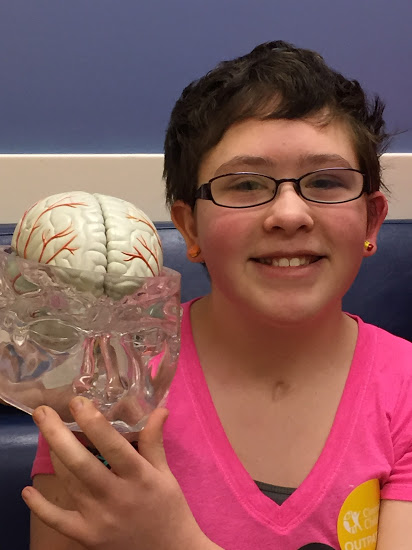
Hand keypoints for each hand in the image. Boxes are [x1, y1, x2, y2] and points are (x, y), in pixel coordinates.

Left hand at [22, 397, 212, 549]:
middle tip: (42, 412)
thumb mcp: (165, 473)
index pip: (113, 445)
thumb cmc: (168, 507)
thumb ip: (153, 441)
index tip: (77, 402)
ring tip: (46, 434)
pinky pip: (58, 520)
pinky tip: (27, 490)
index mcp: (139, 476)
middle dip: (57, 435)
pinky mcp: (87, 536)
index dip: (93, 422)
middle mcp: (117, 496)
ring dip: (54, 457)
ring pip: (69, 483)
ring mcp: (99, 518)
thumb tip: (159, 409)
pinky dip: (40, 506)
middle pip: (81, 463)